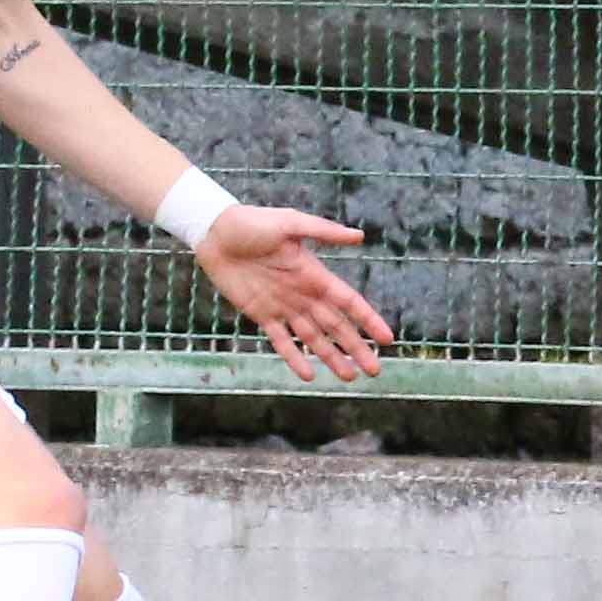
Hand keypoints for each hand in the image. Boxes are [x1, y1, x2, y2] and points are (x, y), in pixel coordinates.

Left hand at [197, 205, 396, 381]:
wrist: (215, 233)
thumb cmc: (253, 222)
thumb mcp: (290, 223)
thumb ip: (324, 232)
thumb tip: (360, 236)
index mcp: (315, 274)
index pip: (349, 302)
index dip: (368, 321)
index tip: (387, 339)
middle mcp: (304, 294)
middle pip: (336, 327)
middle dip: (356, 348)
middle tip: (374, 370)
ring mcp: (283, 307)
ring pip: (313, 339)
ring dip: (331, 358)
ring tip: (349, 378)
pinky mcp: (261, 314)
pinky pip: (281, 341)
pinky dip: (294, 358)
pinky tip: (308, 375)